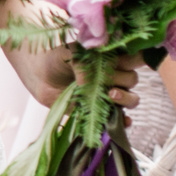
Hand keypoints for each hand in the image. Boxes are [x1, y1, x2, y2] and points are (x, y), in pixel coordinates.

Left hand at [10, 45, 139, 109]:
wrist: (40, 73)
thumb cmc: (58, 58)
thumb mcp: (72, 54)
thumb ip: (86, 66)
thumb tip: (94, 86)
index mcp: (112, 57)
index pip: (134, 58)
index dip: (135, 60)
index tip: (123, 62)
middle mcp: (114, 75)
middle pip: (132, 80)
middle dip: (123, 81)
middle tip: (107, 82)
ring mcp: (108, 94)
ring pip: (131, 99)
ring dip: (125, 99)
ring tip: (110, 95)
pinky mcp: (100, 111)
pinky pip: (119, 118)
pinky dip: (123, 121)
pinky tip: (123, 121)